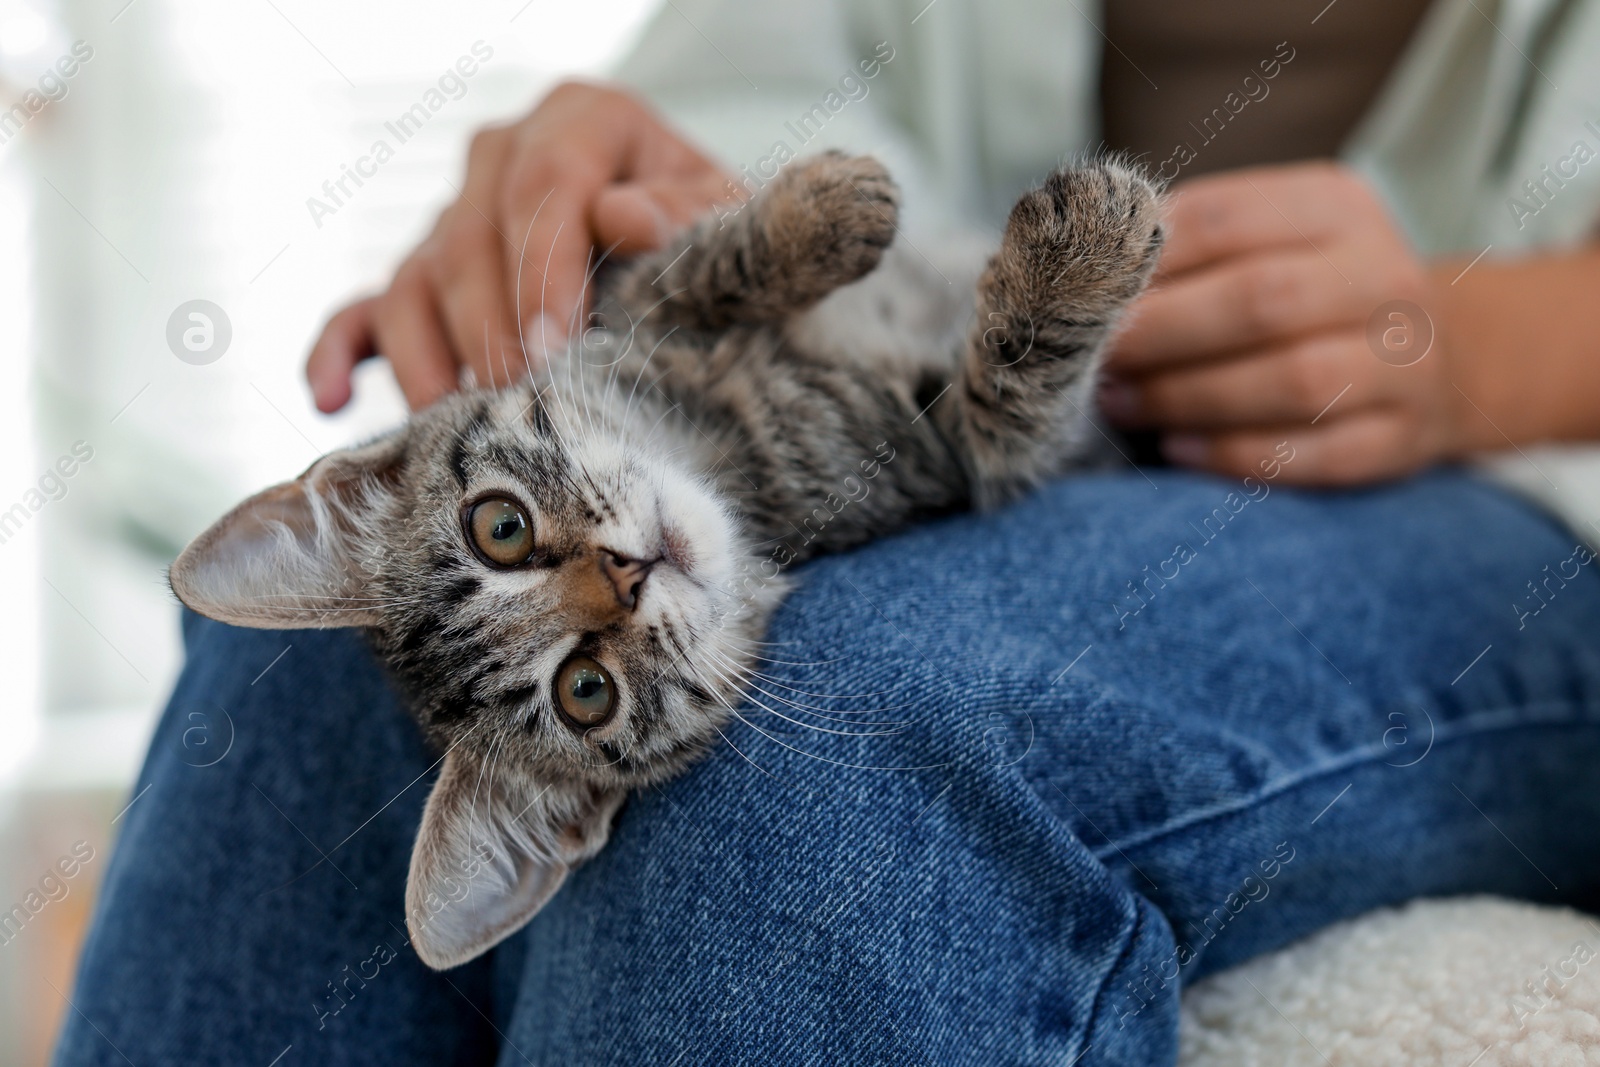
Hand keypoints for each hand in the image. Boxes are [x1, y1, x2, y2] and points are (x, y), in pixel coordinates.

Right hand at [306, 80, 731, 411]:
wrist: (690, 267)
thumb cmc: (706, 244)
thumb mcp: (721, 222)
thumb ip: (683, 215)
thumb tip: (619, 215)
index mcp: (582, 122)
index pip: (545, 183)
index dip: (545, 269)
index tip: (556, 345)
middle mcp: (504, 156)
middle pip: (470, 240)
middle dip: (492, 331)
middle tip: (517, 404)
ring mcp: (454, 216)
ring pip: (414, 283)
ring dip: (428, 360)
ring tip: (454, 427)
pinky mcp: (424, 277)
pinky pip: (362, 311)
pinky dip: (338, 354)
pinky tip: (330, 399)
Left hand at [1100, 162, 1464, 485]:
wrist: (1443, 357)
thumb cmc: (1311, 296)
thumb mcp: (1267, 241)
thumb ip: (1189, 249)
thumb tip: (1079, 280)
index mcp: (1337, 207)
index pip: (1227, 218)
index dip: (1145, 261)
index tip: (1082, 297)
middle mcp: (1384, 276)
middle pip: (1262, 300)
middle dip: (1161, 335)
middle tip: (1096, 360)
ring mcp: (1408, 360)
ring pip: (1295, 382)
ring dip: (1189, 398)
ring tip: (1121, 405)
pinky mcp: (1406, 435)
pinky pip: (1319, 453)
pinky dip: (1238, 455)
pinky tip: (1179, 450)